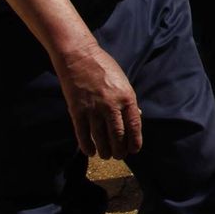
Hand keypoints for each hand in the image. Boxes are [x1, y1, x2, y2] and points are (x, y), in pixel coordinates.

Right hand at [55, 41, 142, 158]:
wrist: (79, 57)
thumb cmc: (104, 68)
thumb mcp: (123, 81)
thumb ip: (129, 100)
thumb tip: (137, 116)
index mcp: (127, 97)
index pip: (134, 125)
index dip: (135, 141)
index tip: (134, 150)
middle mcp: (111, 105)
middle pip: (118, 135)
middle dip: (120, 149)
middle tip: (120, 156)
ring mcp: (93, 108)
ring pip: (100, 137)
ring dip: (104, 150)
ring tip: (106, 155)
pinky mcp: (77, 110)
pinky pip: (82, 133)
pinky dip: (86, 145)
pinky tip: (90, 152)